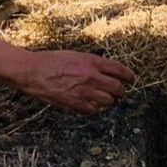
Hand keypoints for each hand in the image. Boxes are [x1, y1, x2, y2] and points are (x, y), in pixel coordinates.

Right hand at [16, 49, 135, 114]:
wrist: (34, 71)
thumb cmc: (52, 61)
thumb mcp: (76, 55)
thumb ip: (92, 64)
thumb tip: (107, 72)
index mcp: (92, 61)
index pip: (119, 69)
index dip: (129, 76)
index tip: (132, 79)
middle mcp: (91, 76)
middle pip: (118, 88)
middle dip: (122, 91)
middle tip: (121, 92)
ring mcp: (84, 91)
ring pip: (109, 101)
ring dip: (110, 101)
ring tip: (107, 99)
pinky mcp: (75, 104)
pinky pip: (94, 111)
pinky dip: (95, 109)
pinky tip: (92, 105)